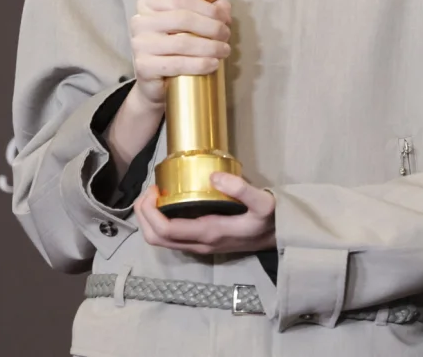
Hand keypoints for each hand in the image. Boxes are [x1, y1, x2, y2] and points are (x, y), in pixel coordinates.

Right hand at [129, 0, 231, 106]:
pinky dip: (199, 64)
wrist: (155, 81)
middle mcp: (140, 22)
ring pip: (182, 42)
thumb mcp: (188, 25)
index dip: (209, 9)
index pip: (182, 0)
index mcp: (149, 4)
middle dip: (212, 27)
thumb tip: (224, 6)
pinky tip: (213, 64)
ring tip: (224, 51)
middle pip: (183, 19)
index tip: (225, 20)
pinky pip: (177, 64)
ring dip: (210, 47)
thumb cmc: (173, 48)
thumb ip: (207, 12)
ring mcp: (140, 45)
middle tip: (226, 36)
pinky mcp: (144, 67)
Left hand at [134, 173, 276, 254]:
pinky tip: (169, 203)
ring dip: (149, 219)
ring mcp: (199, 246)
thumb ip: (242, 189)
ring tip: (155, 195)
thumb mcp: (263, 202)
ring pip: (160, 241)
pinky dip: (160, 221)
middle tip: (149, 190)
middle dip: (143, 214)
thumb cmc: (270, 220)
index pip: (164, 229)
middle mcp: (198, 244)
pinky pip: (171, 237)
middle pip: (155, 238)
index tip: (154, 188)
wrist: (279, 238)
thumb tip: (213, 177)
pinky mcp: (201, 243)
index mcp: (208, 233)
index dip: (150, 210)